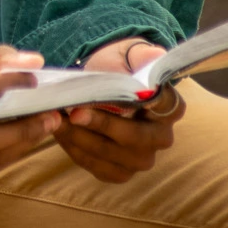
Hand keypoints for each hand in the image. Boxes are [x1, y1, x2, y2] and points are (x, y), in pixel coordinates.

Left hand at [53, 38, 183, 182]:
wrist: (97, 86)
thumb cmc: (115, 70)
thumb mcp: (125, 57)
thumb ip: (141, 56)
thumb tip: (156, 55)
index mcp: (170, 108)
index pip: (163, 105)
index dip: (144, 102)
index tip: (123, 96)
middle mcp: (161, 138)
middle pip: (135, 138)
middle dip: (101, 125)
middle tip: (73, 112)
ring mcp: (142, 158)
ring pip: (112, 155)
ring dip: (80, 138)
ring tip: (57, 120)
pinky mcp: (119, 172)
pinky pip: (97, 167)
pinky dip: (75, 150)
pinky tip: (60, 133)